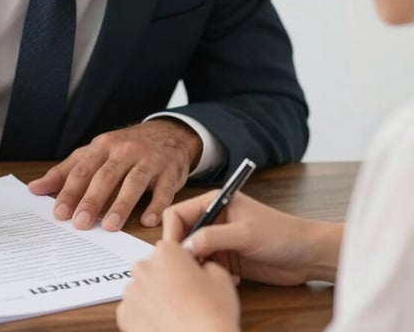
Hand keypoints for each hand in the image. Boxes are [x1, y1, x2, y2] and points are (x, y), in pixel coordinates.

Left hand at [28, 118, 201, 230]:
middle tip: (80, 223)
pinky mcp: (170, 172)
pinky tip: (148, 221)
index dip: (70, 192)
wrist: (169, 134)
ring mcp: (149, 160)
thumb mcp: (94, 153)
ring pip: (134, 182)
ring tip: (110, 225)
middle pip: (106, 176)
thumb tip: (34, 188)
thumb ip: (66, 171)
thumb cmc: (124, 148)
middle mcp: (125, 151)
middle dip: (92, 200)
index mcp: (102, 146)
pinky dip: (157, 206)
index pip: (82, 170)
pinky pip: (164, 190)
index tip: (59, 213)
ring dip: (121, 204)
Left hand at [116, 240, 239, 331]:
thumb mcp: (221, 278)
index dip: (182, 263)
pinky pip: (134, 310)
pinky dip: (145, 316)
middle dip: (165, 278)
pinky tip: (163, 323)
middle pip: (153, 268)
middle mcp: (143, 267)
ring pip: (142, 289)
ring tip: (175, 313)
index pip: (171, 249)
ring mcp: (131, 291)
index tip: (190, 275)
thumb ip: (207, 265)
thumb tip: (203, 268)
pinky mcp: (124, 314)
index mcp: (165, 252)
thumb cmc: (212, 312)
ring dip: (153, 297)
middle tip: (184, 297)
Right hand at [162, 190, 342, 284]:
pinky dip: (212, 275)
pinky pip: (207, 268)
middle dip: (184, 251)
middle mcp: (213, 219)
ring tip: (213, 273)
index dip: (171, 231)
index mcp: (214, 202)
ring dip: (199, 266)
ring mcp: (220, 240)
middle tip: (192, 266)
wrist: (309, 255)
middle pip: (182, 234)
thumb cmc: (283, 234)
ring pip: (193, 253)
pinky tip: (229, 278)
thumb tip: (185, 246)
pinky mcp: (227, 258)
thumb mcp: (245, 233)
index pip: (178, 213)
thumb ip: (213, 237)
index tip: (174, 251)